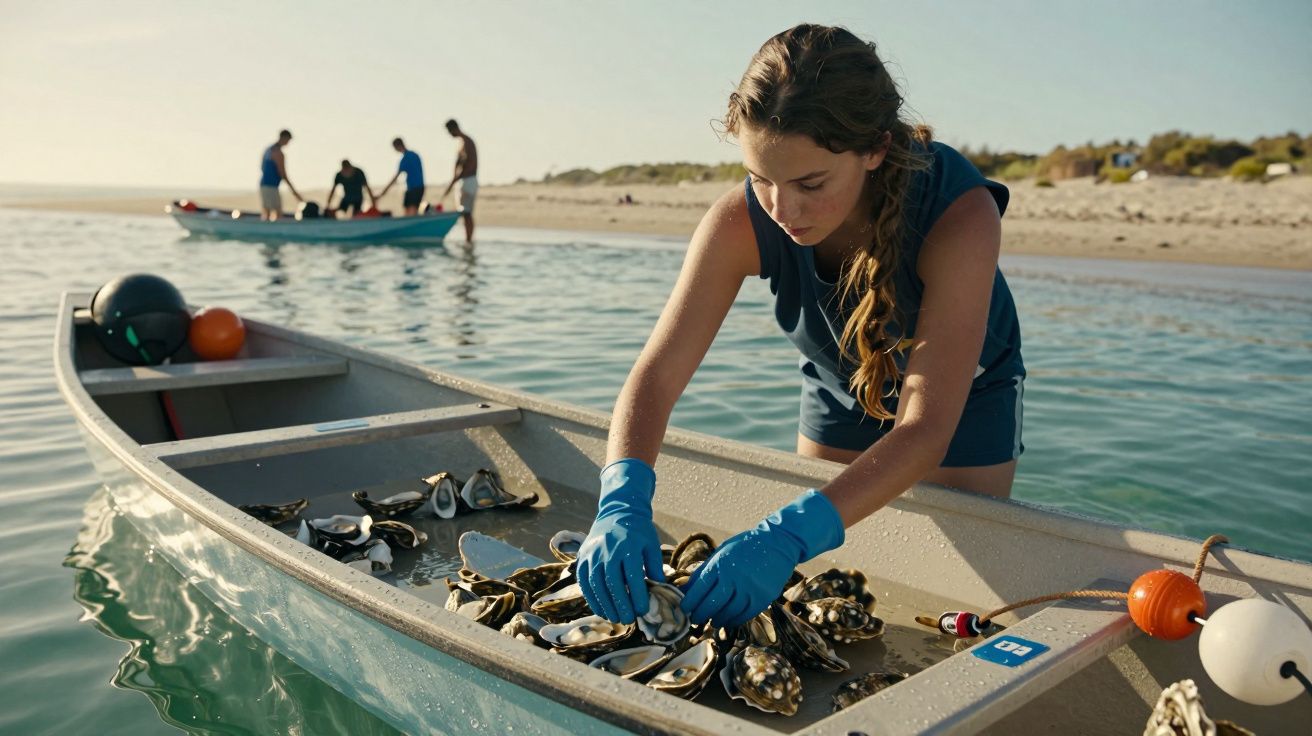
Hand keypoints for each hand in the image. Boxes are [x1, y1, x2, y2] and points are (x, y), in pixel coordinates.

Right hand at [576, 459, 665, 623]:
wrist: (617, 511)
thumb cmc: (638, 530)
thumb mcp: (651, 543)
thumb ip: (655, 565)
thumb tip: (660, 587)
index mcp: (627, 546)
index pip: (633, 575)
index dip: (637, 595)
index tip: (643, 610)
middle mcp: (607, 550)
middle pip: (612, 582)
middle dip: (621, 604)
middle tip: (629, 619)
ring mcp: (593, 554)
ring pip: (596, 584)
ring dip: (606, 604)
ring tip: (616, 618)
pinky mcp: (583, 558)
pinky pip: (584, 582)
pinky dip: (592, 598)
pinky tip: (601, 610)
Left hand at [680, 489, 843, 628]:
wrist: (778, 543)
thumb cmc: (745, 547)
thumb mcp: (721, 552)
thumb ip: (704, 571)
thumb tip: (686, 590)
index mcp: (721, 563)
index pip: (700, 588)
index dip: (689, 602)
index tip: (684, 609)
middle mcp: (734, 576)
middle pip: (712, 603)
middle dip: (700, 614)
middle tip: (695, 619)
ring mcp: (750, 588)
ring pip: (728, 612)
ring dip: (717, 620)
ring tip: (712, 621)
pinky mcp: (763, 597)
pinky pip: (745, 615)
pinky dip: (734, 620)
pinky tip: (728, 620)